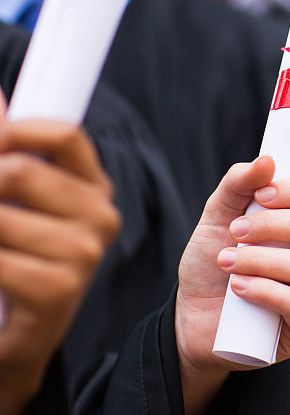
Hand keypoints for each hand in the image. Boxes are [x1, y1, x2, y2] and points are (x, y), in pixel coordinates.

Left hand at [0, 95, 119, 414]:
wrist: (13, 338)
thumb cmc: (14, 260)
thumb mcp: (13, 202)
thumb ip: (9, 150)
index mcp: (93, 187)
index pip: (65, 134)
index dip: (15, 130)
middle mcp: (100, 215)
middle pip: (20, 171)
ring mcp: (85, 253)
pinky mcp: (59, 289)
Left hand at [175, 156, 289, 414]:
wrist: (194, 320)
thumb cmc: (214, 265)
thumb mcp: (217, 218)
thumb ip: (238, 185)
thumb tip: (267, 159)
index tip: (261, 193)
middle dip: (272, 224)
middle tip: (234, 231)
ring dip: (260, 260)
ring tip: (225, 261)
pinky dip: (265, 291)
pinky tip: (238, 288)